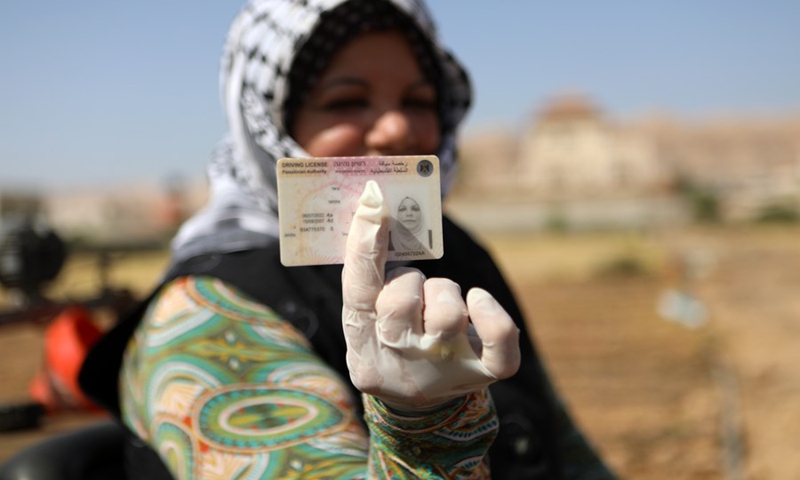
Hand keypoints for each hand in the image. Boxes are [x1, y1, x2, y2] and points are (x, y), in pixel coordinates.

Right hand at [341, 181, 520, 411]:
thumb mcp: (366, 316)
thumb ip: (367, 272)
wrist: (419, 403)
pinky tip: (477, 302)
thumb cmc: (390, 340)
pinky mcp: (482, 372)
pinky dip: (491, 314)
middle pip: (402, 299)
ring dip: (443, 293)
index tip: (375, 201)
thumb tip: (374, 202)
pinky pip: (499, 338)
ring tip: (437, 307)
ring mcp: (444, 369)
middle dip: (409, 280)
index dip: (366, 243)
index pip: (359, 288)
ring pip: (448, 312)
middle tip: (412, 293)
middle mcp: (401, 360)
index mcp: (363, 344)